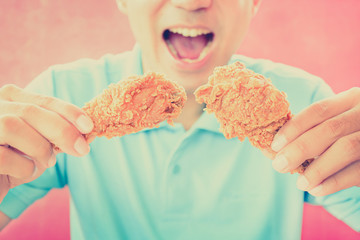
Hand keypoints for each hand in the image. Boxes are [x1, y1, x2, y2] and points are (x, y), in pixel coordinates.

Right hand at [0, 84, 92, 201]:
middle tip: (81, 149)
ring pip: (12, 126)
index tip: (88, 126)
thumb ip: (58, 136)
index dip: (68, 111)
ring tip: (47, 162)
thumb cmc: (16, 163)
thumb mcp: (41, 145)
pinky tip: (26, 172)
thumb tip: (87, 134)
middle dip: (62, 130)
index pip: (43, 100)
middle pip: (30, 111)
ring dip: (39, 147)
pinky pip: (3, 155)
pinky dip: (23, 166)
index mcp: (11, 100)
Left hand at [270, 87, 359, 195]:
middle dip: (299, 149)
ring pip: (345, 148)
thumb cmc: (355, 132)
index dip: (293, 128)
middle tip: (279, 165)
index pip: (319, 110)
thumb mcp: (342, 121)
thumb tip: (278, 148)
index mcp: (353, 99)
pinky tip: (318, 189)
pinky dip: (335, 182)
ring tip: (300, 183)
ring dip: (317, 168)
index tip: (274, 145)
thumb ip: (319, 128)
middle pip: (329, 129)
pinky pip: (358, 170)